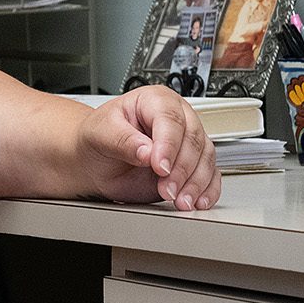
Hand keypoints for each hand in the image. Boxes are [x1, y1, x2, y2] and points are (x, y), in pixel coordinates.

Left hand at [75, 85, 220, 210]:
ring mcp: (185, 142)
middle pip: (193, 140)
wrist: (94, 161)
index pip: (170, 120)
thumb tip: (147, 151)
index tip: (160, 167)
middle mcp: (176, 119)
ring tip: (179, 201)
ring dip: (195, 183)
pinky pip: (210, 174)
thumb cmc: (96, 139)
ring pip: (205, 158)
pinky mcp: (190, 165)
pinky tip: (198, 201)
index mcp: (155, 101)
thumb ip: (123, 140)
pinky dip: (207, 190)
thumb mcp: (100, 134)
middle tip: (166, 189)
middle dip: (182, 169)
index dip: (168, 145)